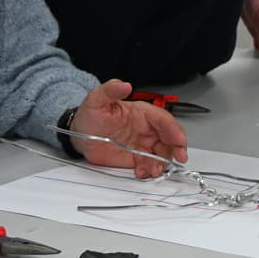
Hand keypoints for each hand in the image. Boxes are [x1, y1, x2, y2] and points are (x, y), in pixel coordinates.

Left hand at [69, 80, 188, 177]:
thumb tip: (125, 85)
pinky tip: (141, 173)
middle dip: (177, 149)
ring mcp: (142, 144)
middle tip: (179, 159)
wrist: (79, 136)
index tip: (180, 141)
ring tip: (154, 170)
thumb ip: (111, 90)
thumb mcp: (97, 99)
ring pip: (162, 153)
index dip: (174, 130)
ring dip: (162, 163)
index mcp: (142, 113)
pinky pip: (148, 165)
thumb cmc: (90, 116)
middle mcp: (146, 129)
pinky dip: (149, 170)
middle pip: (169, 138)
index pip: (164, 120)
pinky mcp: (136, 158)